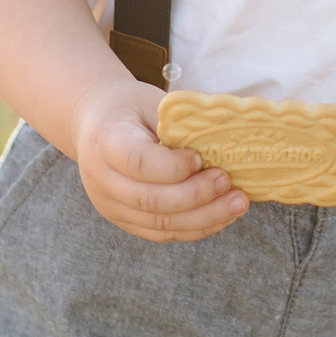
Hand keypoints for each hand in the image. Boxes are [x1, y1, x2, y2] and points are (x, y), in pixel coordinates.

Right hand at [70, 76, 248, 241]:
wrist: (96, 122)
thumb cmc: (132, 108)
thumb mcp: (153, 103)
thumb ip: (182, 124)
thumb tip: (228, 141)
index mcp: (106, 142)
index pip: (138, 163)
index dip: (173, 167)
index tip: (200, 158)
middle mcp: (102, 180)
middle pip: (150, 200)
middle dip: (196, 195)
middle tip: (228, 181)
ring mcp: (111, 206)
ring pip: (159, 223)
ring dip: (204, 217)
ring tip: (238, 203)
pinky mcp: (125, 221)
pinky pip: (162, 233)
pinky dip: (196, 228)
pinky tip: (223, 216)